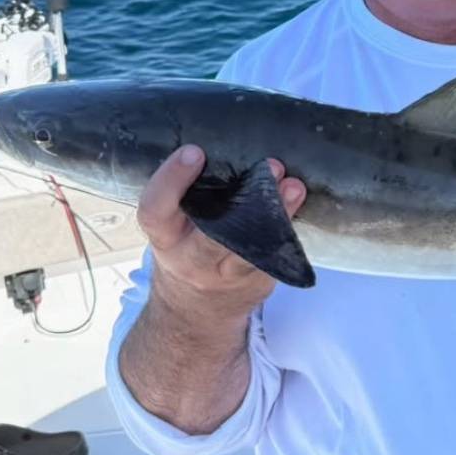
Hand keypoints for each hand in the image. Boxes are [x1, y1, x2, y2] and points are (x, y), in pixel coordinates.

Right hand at [136, 144, 306, 314]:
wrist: (195, 312)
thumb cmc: (187, 248)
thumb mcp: (172, 228)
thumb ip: (189, 197)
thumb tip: (227, 142)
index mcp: (165, 237)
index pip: (155, 210)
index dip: (171, 180)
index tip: (195, 151)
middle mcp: (192, 260)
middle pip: (213, 237)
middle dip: (245, 201)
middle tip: (271, 166)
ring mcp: (226, 275)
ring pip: (252, 249)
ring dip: (278, 216)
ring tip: (295, 188)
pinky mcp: (256, 282)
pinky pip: (273, 257)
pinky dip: (288, 231)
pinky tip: (300, 205)